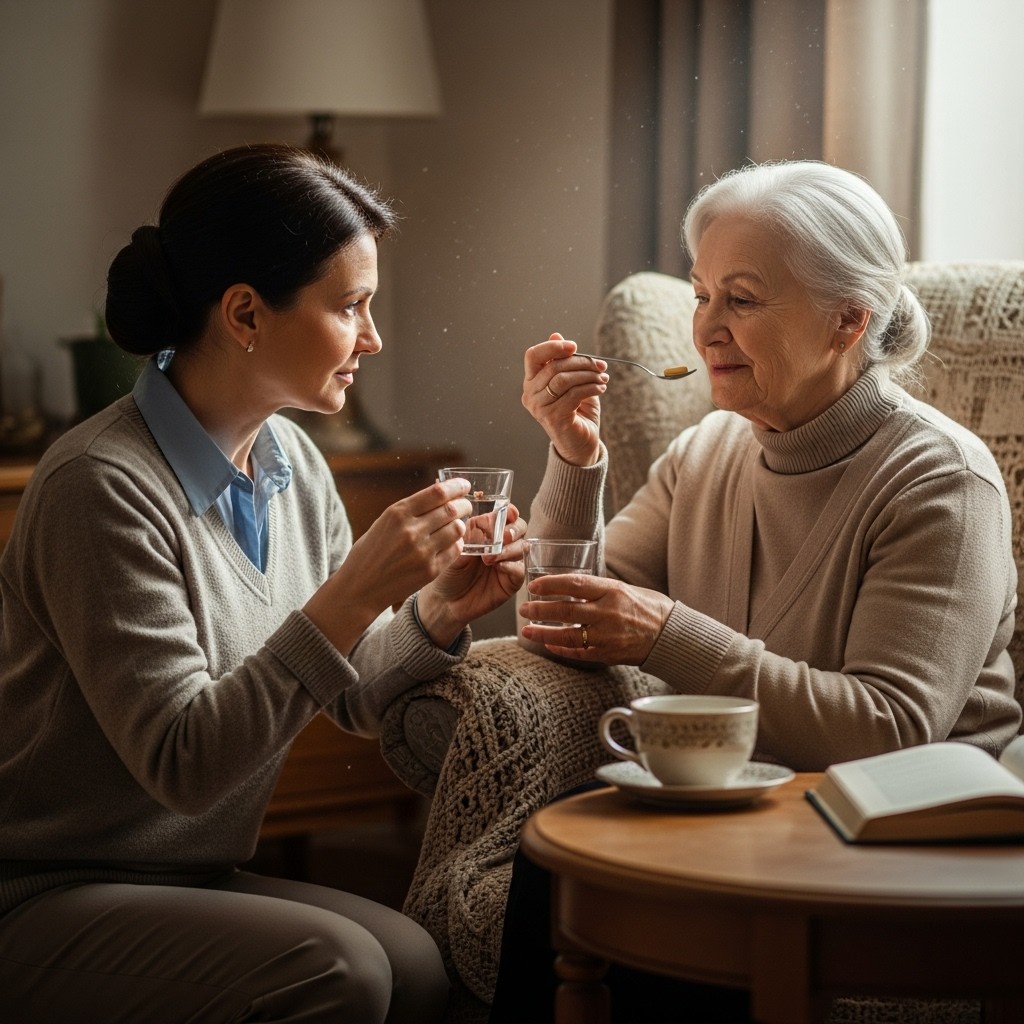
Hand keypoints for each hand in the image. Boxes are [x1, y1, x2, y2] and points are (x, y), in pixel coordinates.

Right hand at [304, 477, 472, 653]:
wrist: (359, 588)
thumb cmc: (370, 552)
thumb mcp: (384, 523)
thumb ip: (410, 510)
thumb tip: (441, 495)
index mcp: (397, 513)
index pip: (438, 493)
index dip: (456, 486)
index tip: (465, 485)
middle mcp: (410, 530)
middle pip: (452, 509)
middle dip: (464, 505)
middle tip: (466, 505)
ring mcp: (422, 552)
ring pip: (458, 529)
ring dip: (461, 524)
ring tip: (457, 525)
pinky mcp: (430, 571)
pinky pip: (455, 550)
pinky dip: (457, 543)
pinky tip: (451, 543)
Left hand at [415, 509, 527, 647]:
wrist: (445, 602)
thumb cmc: (447, 574)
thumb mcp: (453, 552)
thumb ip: (468, 538)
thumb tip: (478, 523)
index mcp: (488, 532)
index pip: (505, 515)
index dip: (509, 512)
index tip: (507, 513)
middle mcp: (502, 544)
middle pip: (520, 528)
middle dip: (513, 529)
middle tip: (502, 537)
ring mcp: (508, 562)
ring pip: (522, 547)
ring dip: (509, 549)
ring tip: (489, 558)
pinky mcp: (511, 581)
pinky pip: (520, 570)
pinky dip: (512, 566)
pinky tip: (499, 568)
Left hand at [519, 574, 673, 664]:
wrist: (671, 635)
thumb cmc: (648, 608)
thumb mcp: (625, 589)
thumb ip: (598, 590)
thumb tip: (569, 587)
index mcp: (613, 592)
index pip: (574, 584)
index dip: (551, 584)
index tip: (534, 585)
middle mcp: (609, 613)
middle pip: (566, 610)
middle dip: (540, 610)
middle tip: (523, 608)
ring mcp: (608, 636)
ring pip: (568, 635)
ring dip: (544, 633)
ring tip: (527, 630)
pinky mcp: (608, 655)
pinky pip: (579, 652)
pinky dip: (562, 649)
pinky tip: (549, 645)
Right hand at [522, 333, 606, 466]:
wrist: (581, 444)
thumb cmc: (577, 412)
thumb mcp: (572, 381)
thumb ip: (563, 361)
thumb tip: (556, 335)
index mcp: (531, 382)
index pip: (533, 356)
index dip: (552, 347)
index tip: (574, 346)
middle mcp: (530, 394)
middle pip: (554, 366)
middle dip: (581, 362)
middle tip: (601, 365)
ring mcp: (539, 407)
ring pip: (564, 379)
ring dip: (588, 375)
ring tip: (603, 377)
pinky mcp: (553, 417)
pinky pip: (574, 394)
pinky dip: (591, 387)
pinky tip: (601, 388)